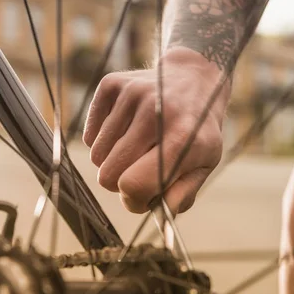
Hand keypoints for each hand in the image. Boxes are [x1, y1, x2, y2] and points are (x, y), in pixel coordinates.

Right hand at [83, 47, 228, 213]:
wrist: (193, 79)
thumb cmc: (196, 131)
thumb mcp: (204, 164)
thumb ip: (182, 195)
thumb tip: (156, 214)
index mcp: (181, 138)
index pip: (134, 185)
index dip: (134, 200)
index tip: (143, 197)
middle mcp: (154, 112)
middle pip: (108, 175)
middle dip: (120, 183)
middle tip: (139, 171)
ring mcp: (131, 94)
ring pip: (96, 156)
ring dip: (112, 161)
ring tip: (135, 148)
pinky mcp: (111, 85)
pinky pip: (89, 136)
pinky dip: (102, 141)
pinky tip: (125, 130)